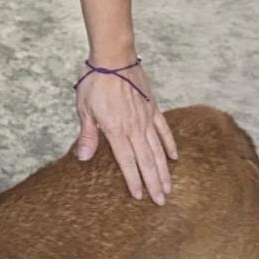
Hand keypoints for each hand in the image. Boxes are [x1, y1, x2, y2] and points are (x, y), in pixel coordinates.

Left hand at [74, 60, 178, 204]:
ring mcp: (147, 118)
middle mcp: (135, 127)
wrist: (114, 57)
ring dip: (164, 170)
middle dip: (154, 182)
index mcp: (116, 130)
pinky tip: (174, 157)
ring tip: (169, 187)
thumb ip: (88, 135)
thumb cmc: (95, 81)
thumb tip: (83, 157)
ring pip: (158, 150)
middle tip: (162, 201)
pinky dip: (170, 144)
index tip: (140, 197)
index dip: (133, 180)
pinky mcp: (153, 108)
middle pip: (147, 161)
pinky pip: (164, 130)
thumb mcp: (84, 109)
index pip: (127, 161)